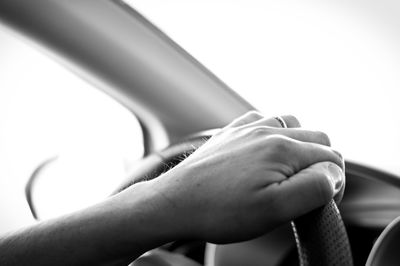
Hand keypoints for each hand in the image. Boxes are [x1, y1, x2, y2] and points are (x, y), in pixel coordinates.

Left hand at [149, 111, 344, 243]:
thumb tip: (332, 173)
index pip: (331, 158)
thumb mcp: (274, 210)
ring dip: (299, 145)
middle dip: (319, 162)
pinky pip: (263, 121)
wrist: (175, 203)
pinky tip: (265, 152)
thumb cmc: (220, 210)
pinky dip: (273, 134)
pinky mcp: (231, 132)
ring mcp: (246, 128)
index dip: (332, 181)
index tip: (318, 200)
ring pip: (292, 125)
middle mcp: (266, 130)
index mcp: (281, 148)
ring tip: (288, 170)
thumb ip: (313, 188)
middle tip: (304, 189)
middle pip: (316, 137)